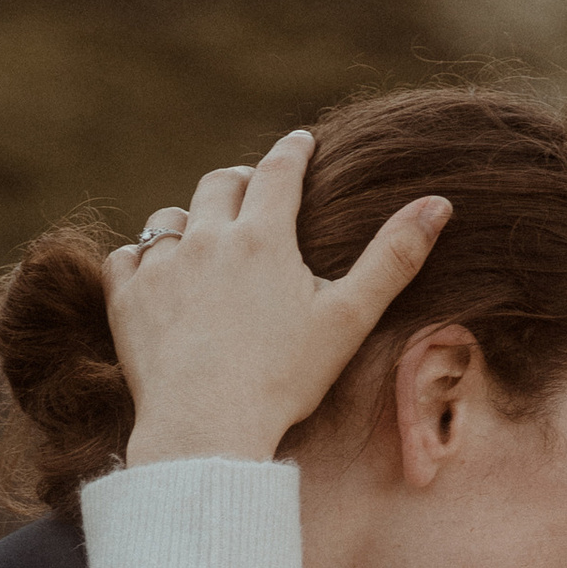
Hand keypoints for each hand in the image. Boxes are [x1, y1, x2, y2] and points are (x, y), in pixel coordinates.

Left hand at [111, 130, 449, 466]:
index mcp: (263, 236)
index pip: (278, 170)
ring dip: (189, 220)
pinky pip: (127, 257)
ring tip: (202, 237)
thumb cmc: (284, 378)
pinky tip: (157, 276)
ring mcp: (161, 266)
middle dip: (240, 180)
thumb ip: (394, 258)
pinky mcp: (127, 298)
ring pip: (169, 217)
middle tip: (251, 188)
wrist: (206, 426)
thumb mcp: (349, 318)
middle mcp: (207, 237)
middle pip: (220, 182)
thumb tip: (439, 203)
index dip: (293, 151)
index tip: (300, 141)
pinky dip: (142, 260)